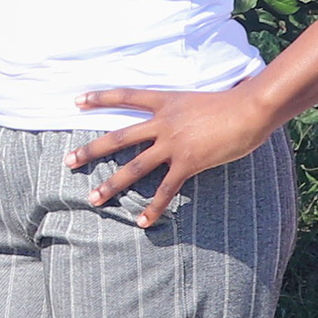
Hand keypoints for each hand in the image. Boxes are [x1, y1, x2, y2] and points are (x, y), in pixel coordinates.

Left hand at [65, 84, 283, 227]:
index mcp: (165, 101)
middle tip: (68, 161)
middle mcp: (163, 122)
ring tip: (93, 197)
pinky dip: (153, 207)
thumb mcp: (200, 98)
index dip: (100, 98)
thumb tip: (184, 112)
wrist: (249, 109)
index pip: (125, 96)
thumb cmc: (233, 99)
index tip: (77, 101)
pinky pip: (166, 189)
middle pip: (119, 137)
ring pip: (135, 167)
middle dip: (91, 150)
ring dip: (112, 184)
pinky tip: (141, 221)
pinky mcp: (188, 162)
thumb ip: (185, 107)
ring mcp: (174, 143)